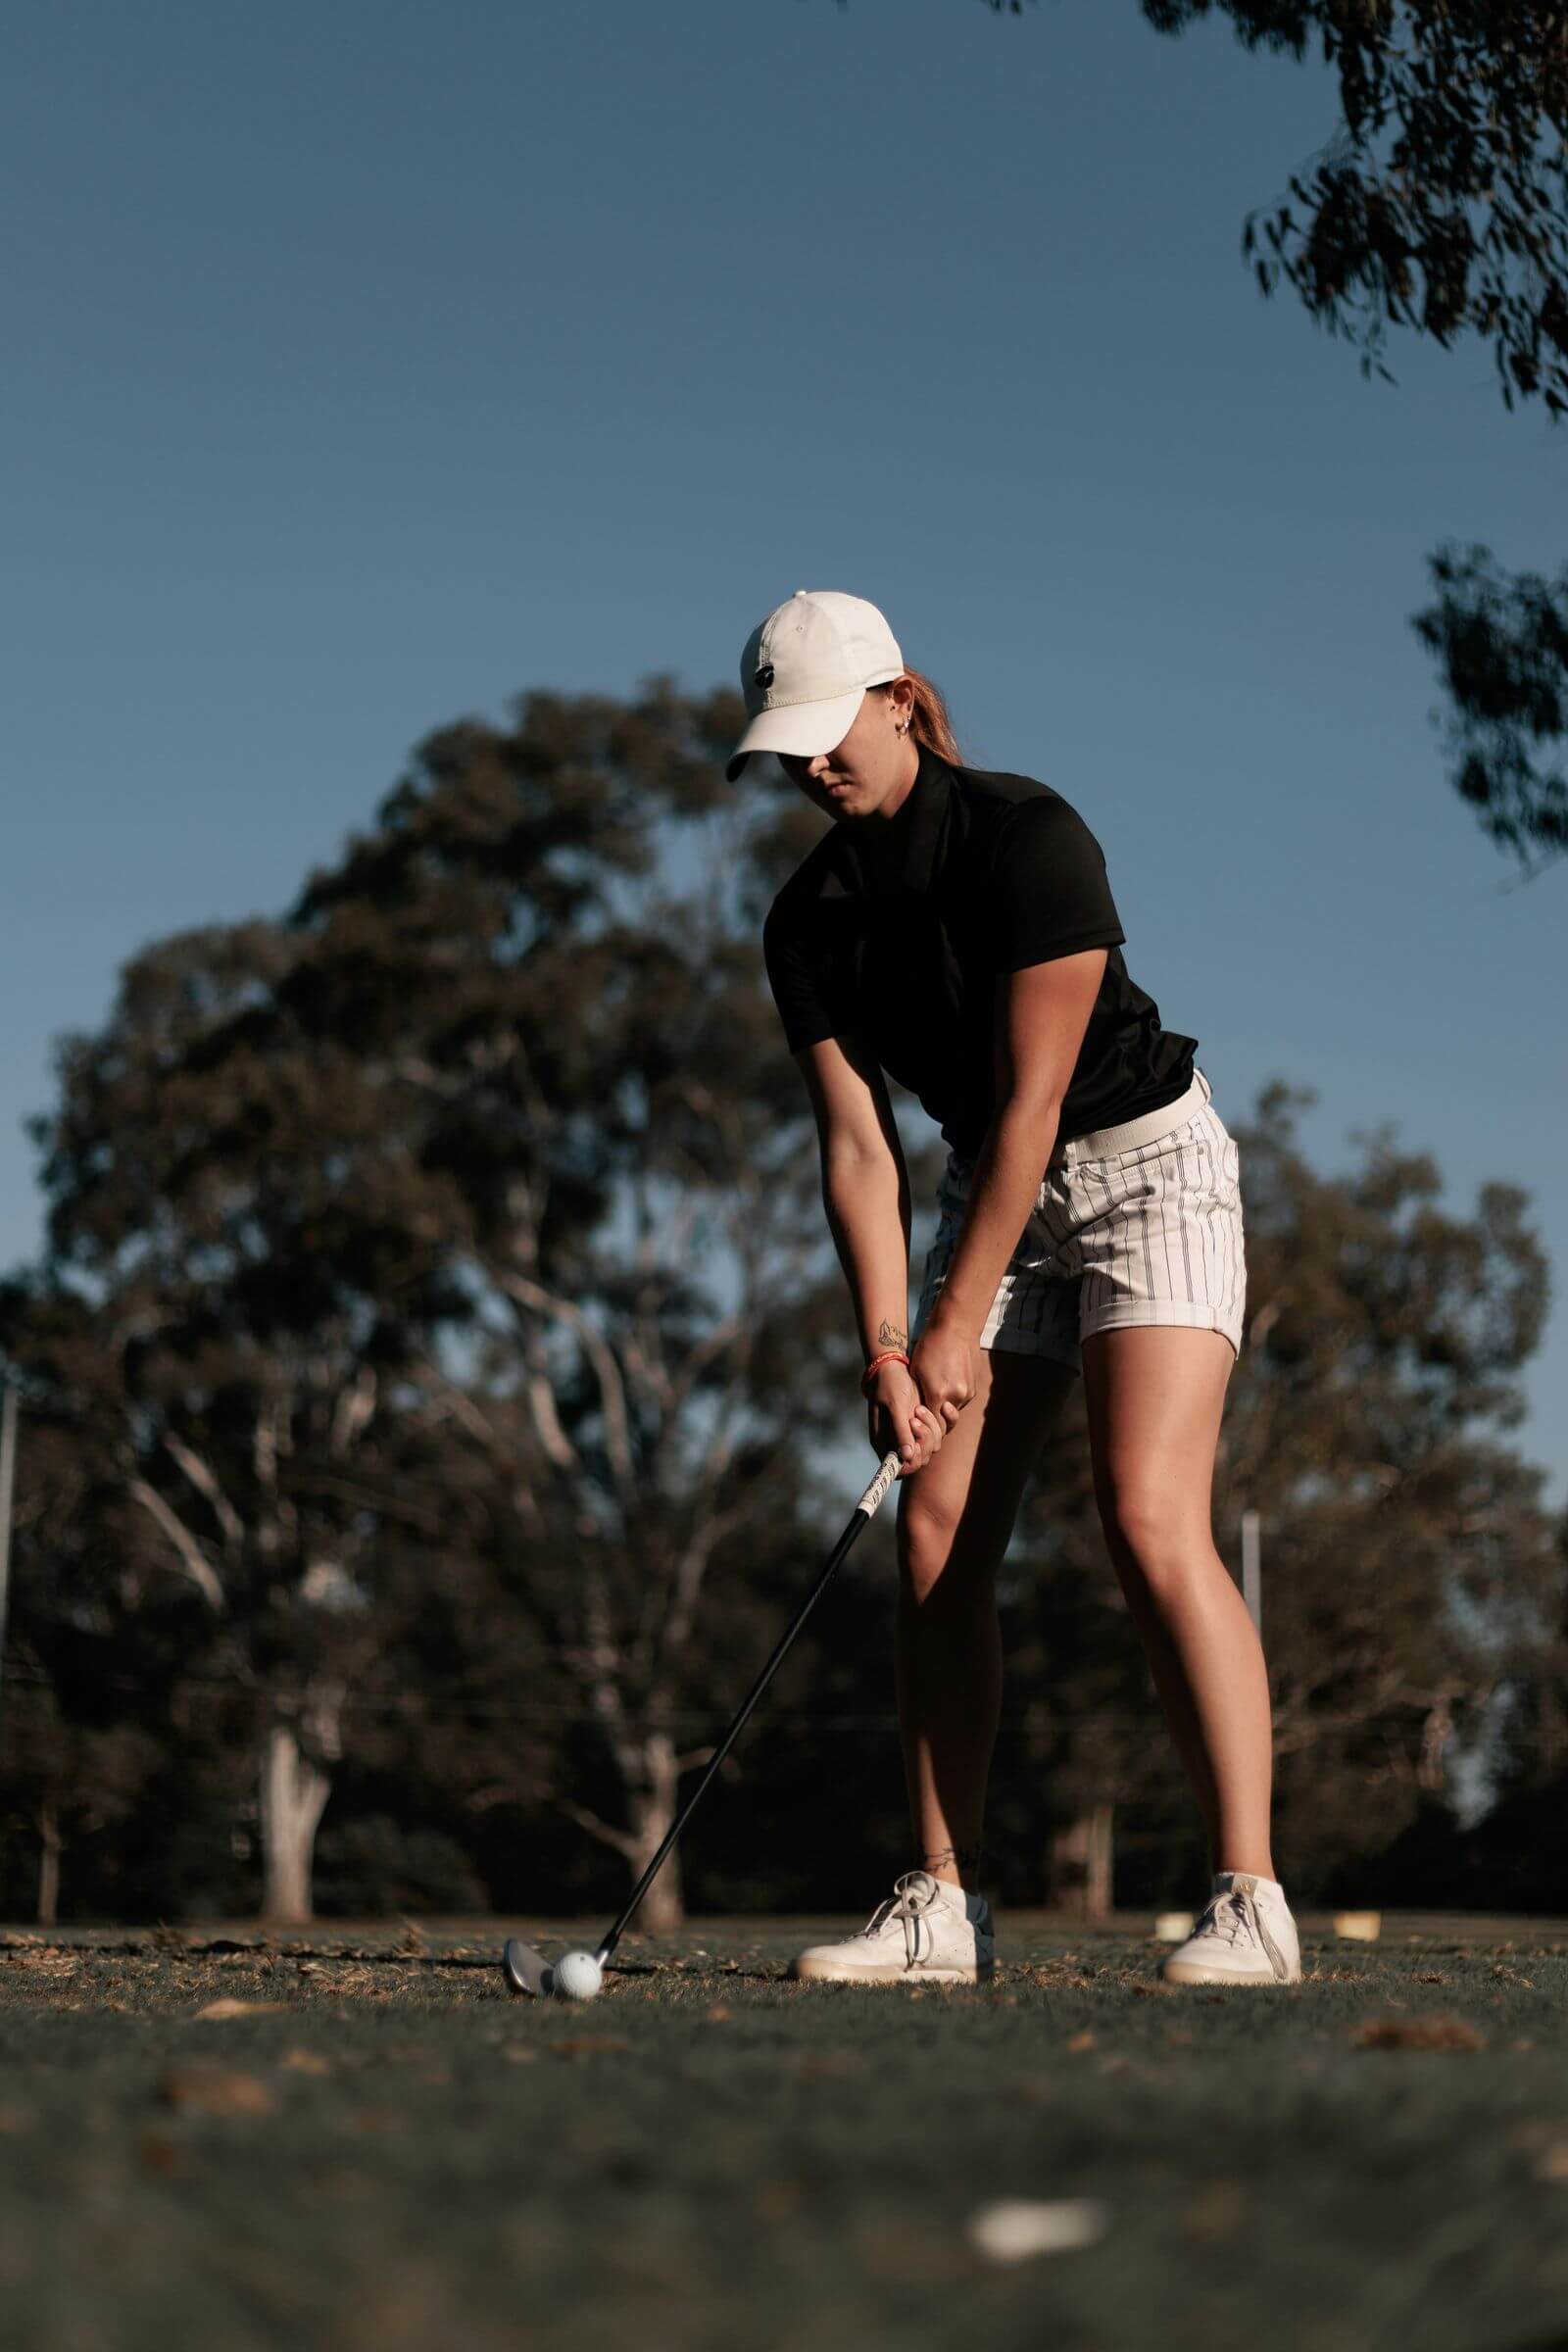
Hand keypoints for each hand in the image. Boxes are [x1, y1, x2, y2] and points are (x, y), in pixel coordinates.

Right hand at [866, 1363, 945, 1478]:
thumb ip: (900, 1431)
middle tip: (916, 1415)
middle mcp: (896, 1444)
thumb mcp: (895, 1406)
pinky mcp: (921, 1428)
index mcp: (883, 1444)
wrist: (894, 1369)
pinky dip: (935, 1424)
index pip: (900, 1469)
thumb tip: (906, 1456)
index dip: (912, 1460)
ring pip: (930, 1448)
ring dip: (930, 1430)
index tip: (915, 1439)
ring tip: (919, 1408)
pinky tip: (924, 1408)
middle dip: (924, 1440)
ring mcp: (910, 1437)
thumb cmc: (889, 1385)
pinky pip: (936, 1436)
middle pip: (919, 1460)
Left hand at [908, 1312, 980, 1429]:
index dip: (924, 1426)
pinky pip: (960, 1401)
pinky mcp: (973, 1387)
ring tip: (932, 1395)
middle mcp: (956, 1397)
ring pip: (953, 1412)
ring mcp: (967, 1393)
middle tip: (922, 1412)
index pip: (932, 1425)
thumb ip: (918, 1395)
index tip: (916, 1421)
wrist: (957, 1327)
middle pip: (945, 1422)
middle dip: (934, 1421)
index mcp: (938, 1394)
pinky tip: (944, 1385)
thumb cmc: (931, 1345)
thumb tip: (916, 1412)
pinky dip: (952, 1399)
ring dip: (943, 1409)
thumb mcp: (916, 1371)